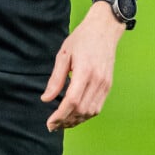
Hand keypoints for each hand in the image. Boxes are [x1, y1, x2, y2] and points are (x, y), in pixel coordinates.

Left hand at [41, 2, 124, 131]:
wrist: (104, 29)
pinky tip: (75, 114)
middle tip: (53, 125)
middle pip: (81, 110)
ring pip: (90, 112)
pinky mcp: (108, 86)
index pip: (72, 101)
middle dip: (66, 121)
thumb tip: (46, 99)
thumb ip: (55, 79)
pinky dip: (86, 115)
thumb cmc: (82, 39)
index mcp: (84, 71)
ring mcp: (105, 84)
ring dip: (76, 121)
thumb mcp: (63, 54)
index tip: (50, 122)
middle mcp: (97, 80)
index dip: (60, 115)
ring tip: (62, 122)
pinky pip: (97, 107)